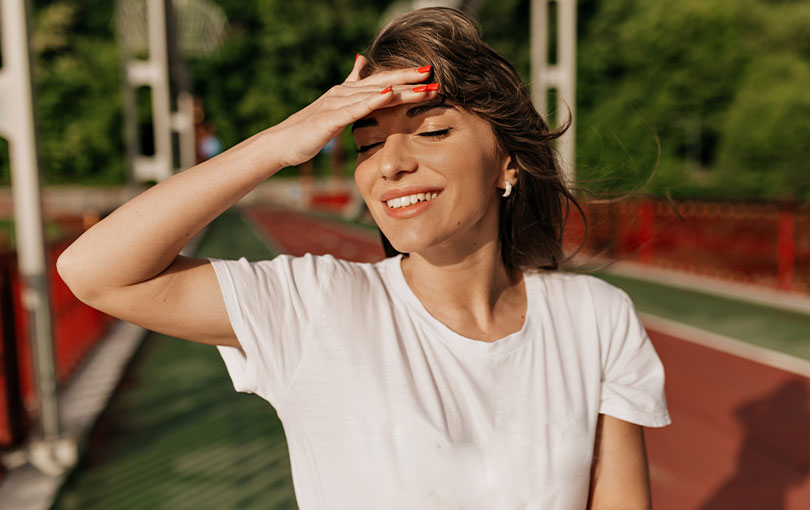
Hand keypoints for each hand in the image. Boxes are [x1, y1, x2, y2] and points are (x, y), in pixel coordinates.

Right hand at [268, 56, 436, 168]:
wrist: (281, 143)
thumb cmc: (308, 130)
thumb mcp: (334, 106)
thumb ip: (350, 84)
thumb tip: (361, 59)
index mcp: (347, 92)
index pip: (381, 82)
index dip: (405, 77)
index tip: (429, 74)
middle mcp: (343, 93)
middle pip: (383, 84)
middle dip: (410, 81)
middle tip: (434, 76)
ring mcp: (336, 104)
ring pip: (374, 94)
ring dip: (401, 90)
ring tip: (424, 87)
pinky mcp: (329, 119)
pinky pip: (355, 109)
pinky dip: (372, 101)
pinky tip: (389, 94)